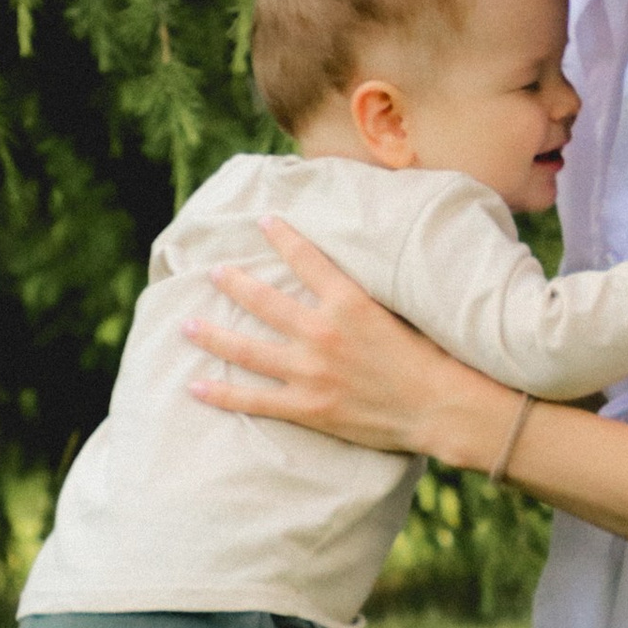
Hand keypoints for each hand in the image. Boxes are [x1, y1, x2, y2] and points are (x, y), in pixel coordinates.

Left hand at [186, 216, 513, 462]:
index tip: (263, 220)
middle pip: (264, 301)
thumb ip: (369, 295)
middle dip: (234, 283)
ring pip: (247, 349)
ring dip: (213, 335)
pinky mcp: (308, 407)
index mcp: (348, 303)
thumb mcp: (404, 311)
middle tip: (213, 271)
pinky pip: (254, 400)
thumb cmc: (432, 359)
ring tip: (187, 324)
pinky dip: (222, 394)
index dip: (282, 236)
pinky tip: (196, 386)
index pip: (306, 259)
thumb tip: (351, 277)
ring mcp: (310, 372)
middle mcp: (322, 332)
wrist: (441, 407)